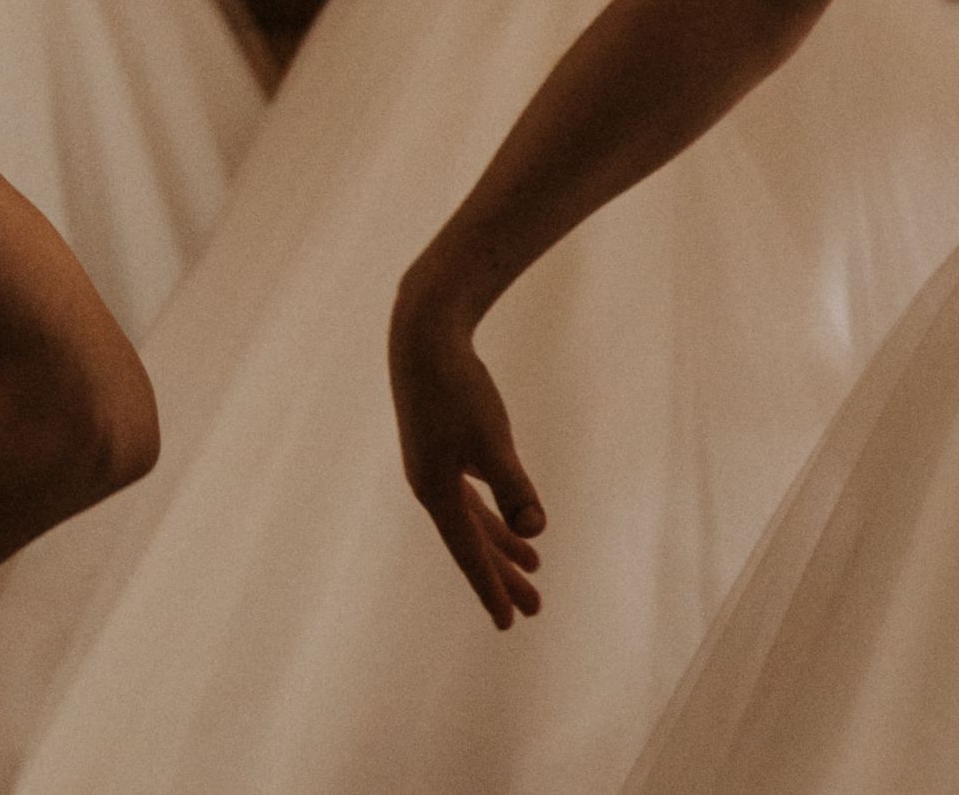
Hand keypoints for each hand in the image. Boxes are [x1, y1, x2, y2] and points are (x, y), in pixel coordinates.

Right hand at [388, 286, 544, 629]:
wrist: (423, 336)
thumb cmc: (458, 387)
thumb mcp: (492, 439)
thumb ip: (514, 487)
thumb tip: (534, 531)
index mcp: (436, 492)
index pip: (469, 552)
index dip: (491, 588)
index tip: (510, 623)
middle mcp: (431, 487)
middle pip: (474, 542)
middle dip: (505, 574)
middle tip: (535, 609)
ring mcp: (435, 468)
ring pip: (474, 518)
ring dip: (503, 543)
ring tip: (534, 565)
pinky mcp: (443, 448)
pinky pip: (471, 494)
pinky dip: (493, 511)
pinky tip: (512, 518)